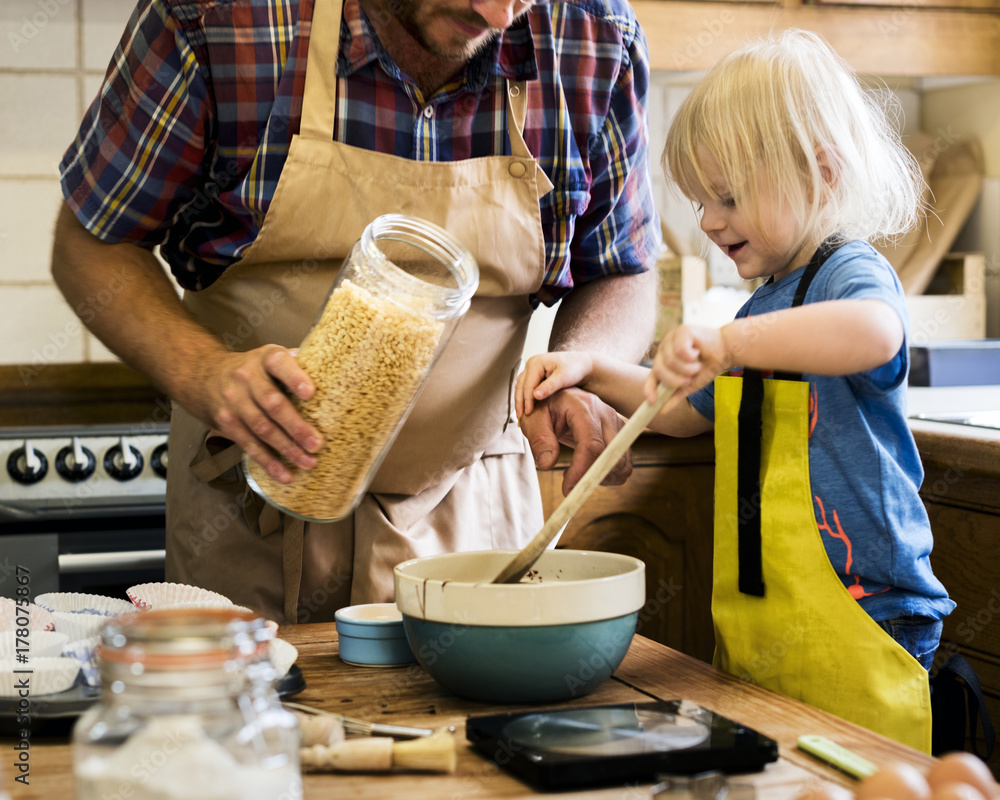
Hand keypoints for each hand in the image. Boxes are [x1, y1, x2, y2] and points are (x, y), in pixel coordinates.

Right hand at [185, 344, 322, 482]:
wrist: (205, 376)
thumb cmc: (255, 369)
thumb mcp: (273, 357)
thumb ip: (299, 364)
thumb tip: (337, 374)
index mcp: (265, 358)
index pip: (280, 364)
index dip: (295, 378)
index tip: (311, 393)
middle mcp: (247, 377)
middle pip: (272, 404)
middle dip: (296, 427)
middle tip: (317, 444)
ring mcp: (234, 401)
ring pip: (262, 428)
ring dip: (286, 449)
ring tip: (308, 462)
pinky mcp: (226, 423)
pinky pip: (249, 445)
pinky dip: (268, 462)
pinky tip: (284, 475)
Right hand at [514, 352, 593, 418]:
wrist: (582, 365)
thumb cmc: (575, 369)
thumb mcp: (564, 378)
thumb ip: (550, 386)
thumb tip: (535, 396)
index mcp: (536, 363)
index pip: (527, 385)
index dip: (527, 400)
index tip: (528, 413)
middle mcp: (531, 364)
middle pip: (520, 386)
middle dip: (520, 402)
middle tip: (520, 417)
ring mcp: (531, 370)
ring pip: (521, 387)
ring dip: (520, 400)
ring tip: (521, 415)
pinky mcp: (534, 375)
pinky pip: (525, 387)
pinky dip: (525, 397)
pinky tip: (527, 408)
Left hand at [519, 386, 630, 494]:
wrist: (559, 395)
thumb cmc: (545, 404)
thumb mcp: (533, 418)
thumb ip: (539, 439)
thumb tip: (548, 464)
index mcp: (583, 407)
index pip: (591, 445)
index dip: (581, 471)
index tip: (567, 489)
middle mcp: (605, 414)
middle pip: (612, 456)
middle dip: (592, 477)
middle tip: (571, 484)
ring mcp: (616, 423)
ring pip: (622, 462)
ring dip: (603, 477)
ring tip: (579, 474)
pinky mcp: (620, 432)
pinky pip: (624, 461)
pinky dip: (611, 473)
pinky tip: (590, 470)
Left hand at [644, 324, 728, 403]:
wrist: (727, 351)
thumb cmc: (708, 365)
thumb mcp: (691, 384)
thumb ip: (676, 395)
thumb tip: (662, 411)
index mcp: (664, 360)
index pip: (652, 375)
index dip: (650, 389)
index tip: (653, 401)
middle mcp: (665, 348)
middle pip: (659, 369)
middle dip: (675, 380)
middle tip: (689, 380)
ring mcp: (672, 338)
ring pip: (670, 361)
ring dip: (687, 369)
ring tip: (698, 366)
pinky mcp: (682, 330)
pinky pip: (679, 351)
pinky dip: (691, 357)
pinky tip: (698, 352)